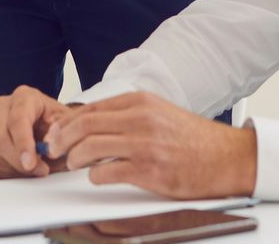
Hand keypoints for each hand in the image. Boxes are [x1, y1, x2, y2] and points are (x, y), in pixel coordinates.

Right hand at [0, 86, 72, 178]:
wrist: (51, 130)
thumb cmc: (57, 124)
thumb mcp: (66, 125)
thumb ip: (59, 134)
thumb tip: (49, 145)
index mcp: (24, 97)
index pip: (17, 119)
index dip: (23, 143)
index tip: (30, 163)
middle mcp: (4, 107)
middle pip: (0, 137)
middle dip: (18, 161)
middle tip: (39, 170)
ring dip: (16, 168)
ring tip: (36, 167)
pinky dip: (8, 172)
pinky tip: (23, 168)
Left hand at [42, 92, 255, 198]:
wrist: (225, 157)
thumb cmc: (192, 139)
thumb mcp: (158, 113)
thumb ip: (128, 115)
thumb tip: (93, 124)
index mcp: (140, 101)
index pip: (90, 108)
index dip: (67, 122)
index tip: (57, 133)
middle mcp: (140, 118)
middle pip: (84, 124)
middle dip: (61, 138)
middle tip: (54, 149)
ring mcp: (144, 144)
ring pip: (90, 146)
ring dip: (74, 157)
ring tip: (72, 164)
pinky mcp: (149, 170)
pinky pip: (107, 172)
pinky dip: (95, 176)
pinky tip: (97, 177)